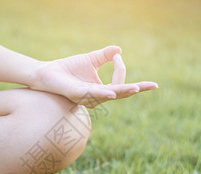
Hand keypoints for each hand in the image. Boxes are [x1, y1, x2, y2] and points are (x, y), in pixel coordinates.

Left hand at [30, 46, 157, 107]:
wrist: (47, 73)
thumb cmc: (68, 69)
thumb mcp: (90, 60)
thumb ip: (104, 56)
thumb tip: (119, 50)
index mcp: (101, 90)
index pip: (120, 82)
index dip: (121, 68)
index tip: (117, 56)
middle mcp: (97, 97)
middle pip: (122, 94)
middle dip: (138, 89)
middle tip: (154, 86)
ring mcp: (88, 97)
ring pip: (110, 95)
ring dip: (123, 91)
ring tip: (136, 88)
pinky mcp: (77, 95)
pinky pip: (92, 95)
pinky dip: (103, 93)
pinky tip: (112, 92)